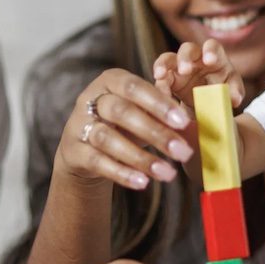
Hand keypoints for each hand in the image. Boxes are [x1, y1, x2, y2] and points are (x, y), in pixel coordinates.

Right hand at [58, 68, 194, 190]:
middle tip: (183, 152)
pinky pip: (98, 162)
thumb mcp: (141, 112)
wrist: (84, 149)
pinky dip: (122, 173)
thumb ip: (162, 113)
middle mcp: (91, 99)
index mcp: (111, 80)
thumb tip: (191, 125)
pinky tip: (143, 182)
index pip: (134, 87)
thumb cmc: (123, 124)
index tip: (183, 121)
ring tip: (168, 174)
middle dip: (155, 132)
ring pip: (108, 139)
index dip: (159, 103)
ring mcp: (79, 125)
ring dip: (141, 158)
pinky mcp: (74, 151)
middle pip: (122, 112)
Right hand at [152, 39, 244, 109]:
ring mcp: (178, 67)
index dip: (210, 50)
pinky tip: (160, 92)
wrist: (207, 105)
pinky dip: (159, 85)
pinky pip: (160, 78)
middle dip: (185, 57)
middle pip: (187, 49)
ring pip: (167, 59)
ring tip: (160, 75)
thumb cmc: (222, 91)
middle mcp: (195, 58)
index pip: (212, 46)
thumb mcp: (231, 91)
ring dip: (163, 65)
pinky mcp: (168, 79)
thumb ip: (235, 92)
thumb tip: (234, 99)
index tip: (209, 60)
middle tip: (184, 70)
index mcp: (214, 57)